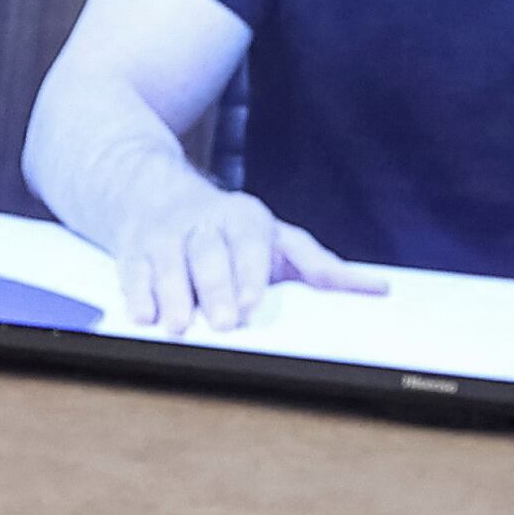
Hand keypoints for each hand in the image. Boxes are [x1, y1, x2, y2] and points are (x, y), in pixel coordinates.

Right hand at [101, 183, 385, 335]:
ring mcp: (164, 233)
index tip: (250, 303)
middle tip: (223, 322)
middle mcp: (203, 221)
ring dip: (171, 293)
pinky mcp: (133, 247)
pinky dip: (136, 292)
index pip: (247, 242)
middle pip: (207, 254)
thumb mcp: (277, 239)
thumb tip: (380, 290)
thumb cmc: (231, 230)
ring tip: (177, 325)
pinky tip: (143, 315)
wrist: (153, 189)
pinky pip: (133, 268)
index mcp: (244, 218)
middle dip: (214, 288)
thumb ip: (322, 267)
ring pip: (167, 261)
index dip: (248, 273)